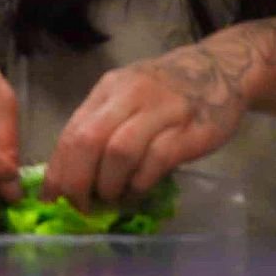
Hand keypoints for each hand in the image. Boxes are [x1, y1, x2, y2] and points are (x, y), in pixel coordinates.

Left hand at [43, 44, 247, 210]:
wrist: (222, 68)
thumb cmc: (167, 89)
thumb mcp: (128, 95)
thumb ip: (102, 126)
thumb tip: (70, 175)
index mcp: (111, 88)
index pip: (72, 131)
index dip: (58, 171)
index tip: (53, 199)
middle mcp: (132, 94)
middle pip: (89, 141)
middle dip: (78, 182)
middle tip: (81, 207)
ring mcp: (163, 110)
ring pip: (119, 151)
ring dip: (110, 184)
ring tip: (113, 197)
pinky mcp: (190, 130)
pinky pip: (156, 160)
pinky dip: (141, 182)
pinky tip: (140, 189)